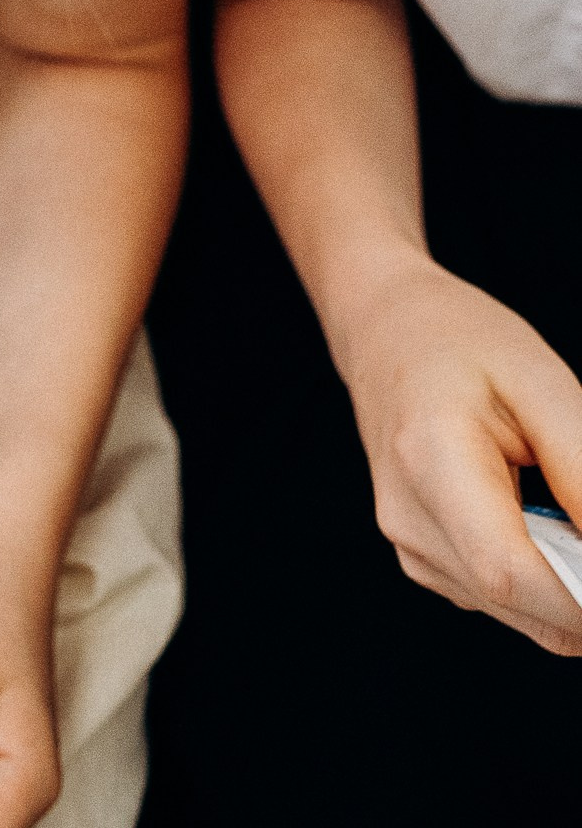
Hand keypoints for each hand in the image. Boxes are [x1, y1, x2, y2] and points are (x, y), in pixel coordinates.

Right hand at [338, 252, 581, 653]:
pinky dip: (547, 581)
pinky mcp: (425, 562)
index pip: (512, 576)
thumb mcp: (539, 380)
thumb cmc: (461, 341)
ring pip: (526, 618)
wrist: (385, 330)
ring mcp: (412, 549)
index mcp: (430, 462)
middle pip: (528, 609)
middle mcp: (410, 522)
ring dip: (571, 587)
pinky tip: (543, 518)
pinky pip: (508, 603)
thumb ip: (581, 470)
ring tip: (566, 506)